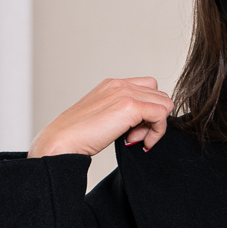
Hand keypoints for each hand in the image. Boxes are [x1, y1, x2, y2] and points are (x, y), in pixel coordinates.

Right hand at [28, 76, 172, 157]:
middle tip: (135, 137)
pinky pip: (162, 115)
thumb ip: (121, 116)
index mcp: (112, 85)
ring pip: (165, 104)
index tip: (133, 132)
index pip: (149, 89)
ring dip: (155, 126)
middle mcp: (120, 83)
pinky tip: (139, 143)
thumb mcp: (103, 120)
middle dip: (153, 119)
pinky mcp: (130, 106)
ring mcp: (125, 92)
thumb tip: (142, 127)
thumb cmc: (77, 138)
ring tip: (134, 139)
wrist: (61, 142)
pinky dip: (157, 133)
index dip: (148, 112)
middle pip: (160, 95)